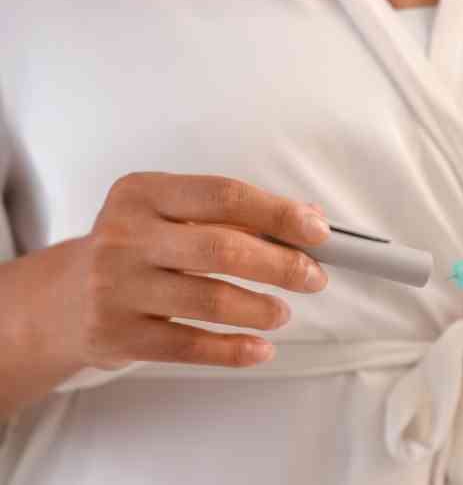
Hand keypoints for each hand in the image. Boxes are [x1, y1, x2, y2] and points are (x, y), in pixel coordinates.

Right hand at [41, 172, 329, 370]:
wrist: (63, 300)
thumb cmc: (137, 250)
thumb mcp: (172, 216)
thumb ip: (238, 215)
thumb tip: (311, 218)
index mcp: (143, 193)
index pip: (225, 195)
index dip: (279, 214)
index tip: (318, 232)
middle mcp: (125, 236)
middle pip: (222, 248)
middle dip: (281, 265)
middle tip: (313, 277)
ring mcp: (116, 287)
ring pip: (210, 300)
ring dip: (261, 309)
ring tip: (282, 313)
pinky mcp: (117, 334)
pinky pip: (189, 346)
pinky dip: (234, 350)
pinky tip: (260, 348)